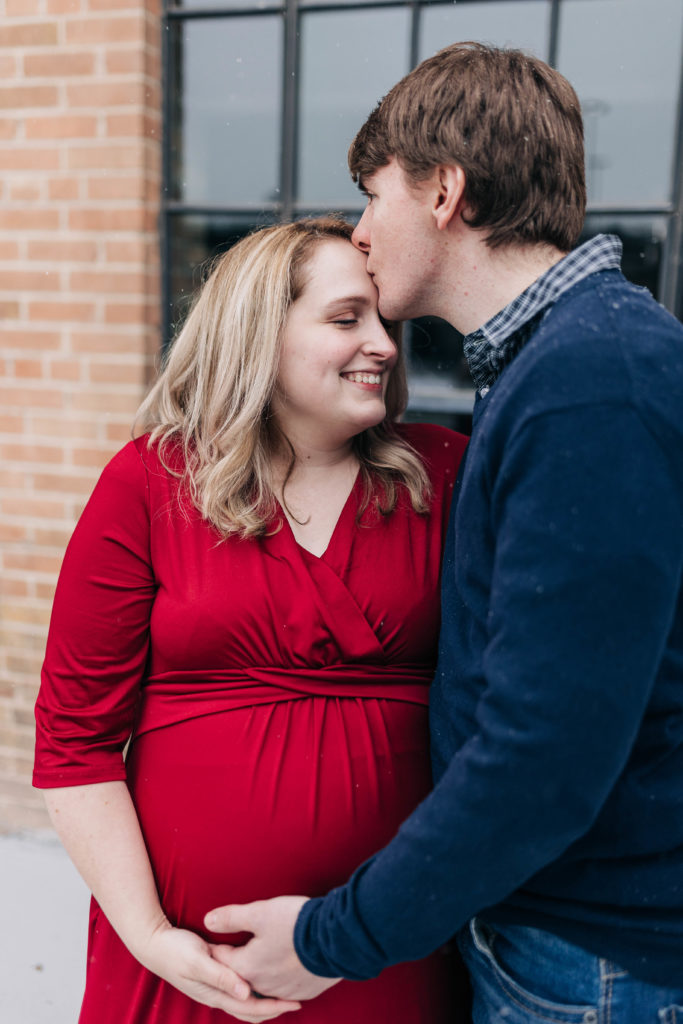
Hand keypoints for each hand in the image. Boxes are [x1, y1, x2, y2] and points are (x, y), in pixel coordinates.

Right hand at [137, 920, 301, 1020]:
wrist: (154, 944)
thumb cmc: (175, 950)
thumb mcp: (198, 961)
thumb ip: (221, 976)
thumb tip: (246, 993)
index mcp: (216, 994)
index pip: (251, 1009)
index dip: (273, 1008)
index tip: (294, 1003)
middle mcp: (218, 994)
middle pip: (251, 1011)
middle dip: (274, 1008)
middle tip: (297, 1000)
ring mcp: (216, 987)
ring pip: (246, 1003)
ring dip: (265, 1002)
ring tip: (286, 993)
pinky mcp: (215, 977)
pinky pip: (240, 990)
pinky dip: (255, 991)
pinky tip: (264, 979)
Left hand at [205, 896, 340, 1001]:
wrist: (336, 939)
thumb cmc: (295, 924)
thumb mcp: (259, 913)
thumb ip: (231, 918)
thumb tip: (208, 920)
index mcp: (248, 967)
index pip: (222, 958)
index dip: (218, 946)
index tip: (216, 938)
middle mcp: (262, 985)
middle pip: (243, 973)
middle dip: (239, 960)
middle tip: (239, 945)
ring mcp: (284, 991)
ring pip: (265, 982)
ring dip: (262, 969)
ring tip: (265, 953)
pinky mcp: (304, 991)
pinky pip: (285, 987)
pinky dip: (282, 976)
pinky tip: (286, 964)